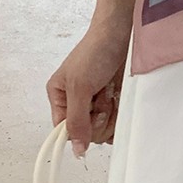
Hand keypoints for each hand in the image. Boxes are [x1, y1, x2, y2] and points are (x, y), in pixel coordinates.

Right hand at [46, 19, 131, 157]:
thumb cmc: (95, 52)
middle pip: (87, 132)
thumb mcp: (80, 87)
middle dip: (97, 118)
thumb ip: (76, 120)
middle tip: (102, 97)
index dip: (79, 129)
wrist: (122, 33)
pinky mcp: (116, 100)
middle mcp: (78, 102)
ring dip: (111, 114)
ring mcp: (98, 102)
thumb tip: (76, 149)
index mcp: (60, 97)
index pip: (64, 130)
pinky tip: (121, 98)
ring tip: (111, 92)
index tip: (90, 118)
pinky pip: (119, 121)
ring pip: (104, 129)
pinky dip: (122, 113)